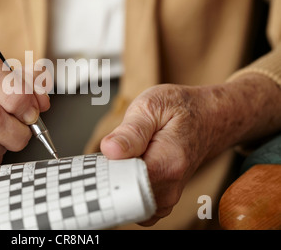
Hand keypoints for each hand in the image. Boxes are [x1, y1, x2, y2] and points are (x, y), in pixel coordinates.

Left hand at [100, 75, 280, 225]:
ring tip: (123, 157)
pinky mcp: (160, 202)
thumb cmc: (181, 110)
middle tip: (112, 152)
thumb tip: (109, 150)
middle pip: (122, 194)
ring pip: (125, 201)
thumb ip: (130, 131)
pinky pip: (132, 204)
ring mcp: (166, 198)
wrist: (207, 118)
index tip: (102, 156)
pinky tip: (127, 168)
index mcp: (167, 163)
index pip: (124, 184)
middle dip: (107, 176)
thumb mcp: (152, 105)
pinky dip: (123, 189)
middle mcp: (169, 188)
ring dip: (115, 182)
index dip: (106, 171)